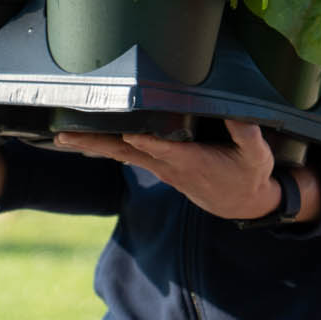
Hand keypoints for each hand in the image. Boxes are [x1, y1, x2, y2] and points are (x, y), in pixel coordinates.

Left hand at [56, 117, 305, 222]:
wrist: (242, 204)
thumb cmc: (250, 175)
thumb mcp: (257, 156)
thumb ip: (248, 134)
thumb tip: (240, 115)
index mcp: (191, 161)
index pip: (161, 148)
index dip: (144, 139)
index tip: (125, 130)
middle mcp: (169, 166)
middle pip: (125, 151)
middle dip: (95, 143)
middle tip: (63, 136)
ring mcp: (161, 168)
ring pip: (121, 154)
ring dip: (92, 146)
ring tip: (62, 137)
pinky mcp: (160, 167)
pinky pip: (128, 155)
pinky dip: (107, 147)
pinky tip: (89, 141)